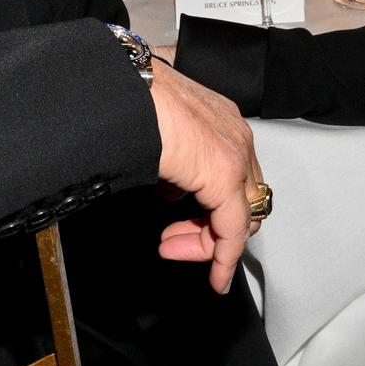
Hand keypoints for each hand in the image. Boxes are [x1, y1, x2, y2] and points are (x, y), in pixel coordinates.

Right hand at [147, 64, 264, 293]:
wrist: (125, 87)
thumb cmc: (129, 98)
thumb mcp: (156, 134)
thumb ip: (173, 164)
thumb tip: (169, 188)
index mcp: (220, 119)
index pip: (231, 175)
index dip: (208, 205)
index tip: (181, 224)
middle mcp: (235, 134)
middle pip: (240, 198)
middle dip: (206, 227)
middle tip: (173, 242)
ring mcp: (234, 154)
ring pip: (240, 216)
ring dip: (208, 241)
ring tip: (172, 247)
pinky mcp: (226, 175)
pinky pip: (234, 230)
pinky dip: (225, 257)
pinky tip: (216, 278)